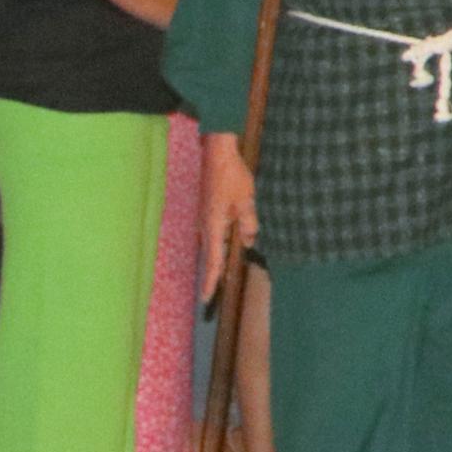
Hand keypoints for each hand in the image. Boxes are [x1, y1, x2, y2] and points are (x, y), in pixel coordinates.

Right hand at [200, 137, 258, 297]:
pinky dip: (216, 244)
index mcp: (213, 226)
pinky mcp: (207, 209)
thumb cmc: (232, 176)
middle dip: (211, 274)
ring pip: (209, 244)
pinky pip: (211, 233)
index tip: (207, 298)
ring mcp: (204, 217)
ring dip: (214, 259)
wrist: (216, 153)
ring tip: (217, 275)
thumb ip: (248, 223)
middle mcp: (204, 225)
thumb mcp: (246, 200)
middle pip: (208, 255)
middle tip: (210, 293)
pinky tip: (221, 246)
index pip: (213, 260)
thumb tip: (248, 242)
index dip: (211, 280)